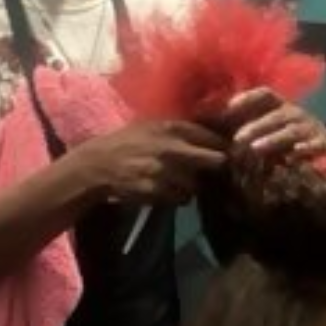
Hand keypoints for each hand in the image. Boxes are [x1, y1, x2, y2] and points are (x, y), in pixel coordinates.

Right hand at [75, 121, 226, 205]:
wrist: (98, 164)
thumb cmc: (128, 142)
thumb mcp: (154, 126)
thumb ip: (183, 130)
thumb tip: (216, 134)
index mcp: (174, 128)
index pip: (214, 138)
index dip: (223, 148)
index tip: (226, 154)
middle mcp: (173, 148)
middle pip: (216, 161)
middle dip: (216, 168)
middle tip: (211, 172)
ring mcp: (165, 172)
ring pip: (197, 185)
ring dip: (191, 187)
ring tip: (177, 182)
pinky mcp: (156, 191)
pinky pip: (180, 199)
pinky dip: (176, 198)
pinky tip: (164, 190)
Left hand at [225, 88, 325, 158]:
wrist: (321, 151)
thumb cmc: (284, 140)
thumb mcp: (266, 129)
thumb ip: (245, 127)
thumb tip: (215, 124)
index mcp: (280, 106)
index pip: (265, 95)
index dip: (249, 98)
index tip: (229, 107)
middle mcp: (296, 113)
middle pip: (276, 115)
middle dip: (256, 126)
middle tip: (237, 139)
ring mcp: (311, 128)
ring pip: (291, 131)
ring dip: (273, 139)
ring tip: (256, 149)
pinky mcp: (324, 144)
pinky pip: (315, 145)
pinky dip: (306, 149)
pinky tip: (294, 154)